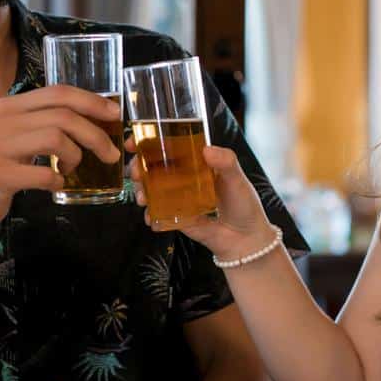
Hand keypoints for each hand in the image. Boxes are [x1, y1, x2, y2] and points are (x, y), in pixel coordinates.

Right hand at [0, 86, 121, 226]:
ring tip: (72, 168)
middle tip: (109, 153)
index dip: (92, 101)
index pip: (58, 92)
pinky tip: (55, 184)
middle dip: (95, 134)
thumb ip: (41, 121)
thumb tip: (89, 119)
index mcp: (10, 105)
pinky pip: (44, 174)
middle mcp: (2, 119)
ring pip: (57, 139)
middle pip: (63, 116)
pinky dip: (58, 181)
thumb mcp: (12, 132)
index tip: (114, 114)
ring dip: (75, 156)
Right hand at [126, 141, 274, 260]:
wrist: (246, 239)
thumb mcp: (237, 178)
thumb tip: (206, 150)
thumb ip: (225, 162)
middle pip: (153, 167)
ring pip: (151, 189)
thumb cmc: (243, 204)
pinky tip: (151, 217)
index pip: (169, 146)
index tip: (134, 142)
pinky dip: (150, 214)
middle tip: (135, 172)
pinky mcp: (176, 218)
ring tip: (142, 197)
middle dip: (138, 167)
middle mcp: (183, 178)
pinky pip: (157, 214)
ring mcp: (177, 198)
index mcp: (196, 162)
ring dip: (140, 190)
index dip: (149, 141)